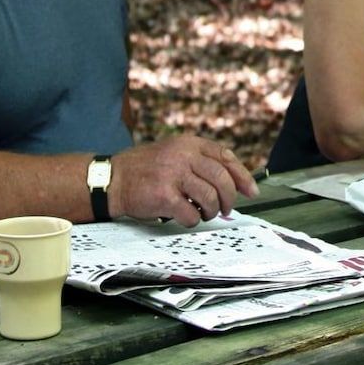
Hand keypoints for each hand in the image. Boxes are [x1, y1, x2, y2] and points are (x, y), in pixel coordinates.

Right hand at [109, 136, 259, 226]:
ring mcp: (174, 175)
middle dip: (229, 198)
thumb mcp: (173, 152)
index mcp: (188, 144)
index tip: (251, 191)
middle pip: (222, 179)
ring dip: (210, 211)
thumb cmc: (145, 170)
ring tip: (201, 213)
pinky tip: (184, 217)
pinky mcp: (165, 196)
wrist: (113, 180)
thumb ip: (199, 161)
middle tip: (225, 209)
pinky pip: (191, 214)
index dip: (242, 175)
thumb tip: (233, 182)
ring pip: (210, 198)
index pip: (225, 156)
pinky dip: (192, 221)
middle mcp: (183, 156)